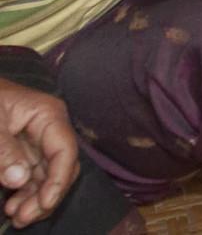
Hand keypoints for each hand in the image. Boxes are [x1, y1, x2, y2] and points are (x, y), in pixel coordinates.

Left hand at [0, 76, 77, 227]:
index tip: (44, 203)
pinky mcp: (24, 152)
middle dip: (46, 195)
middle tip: (24, 217)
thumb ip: (4, 150)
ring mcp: (38, 142)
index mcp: (48, 115)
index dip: (58, 180)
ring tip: (17, 216)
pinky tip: (13, 205)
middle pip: (61, 167)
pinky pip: (33, 176)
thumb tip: (19, 180)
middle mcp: (49, 130)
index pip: (65, 151)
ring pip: (48, 177)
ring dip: (36, 199)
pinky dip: (26, 193)